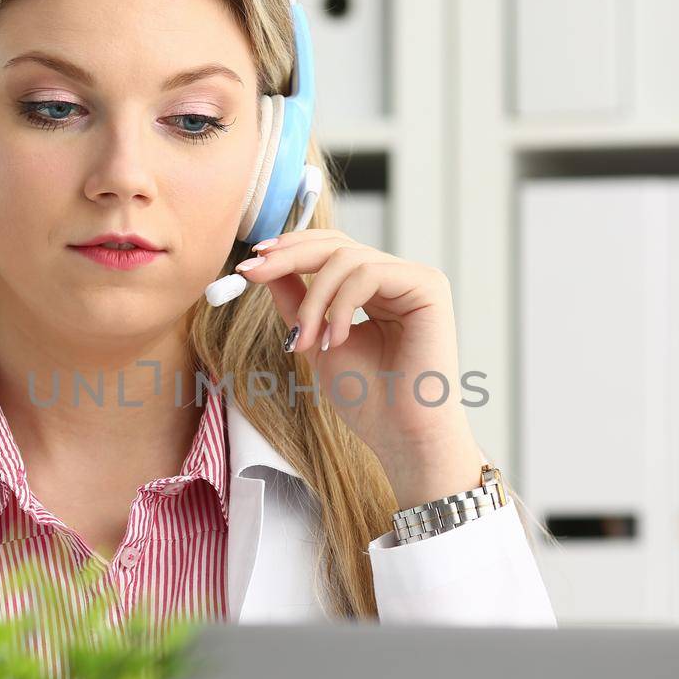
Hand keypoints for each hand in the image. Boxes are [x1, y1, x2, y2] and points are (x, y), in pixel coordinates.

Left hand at [231, 229, 487, 507]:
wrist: (400, 435)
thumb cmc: (366, 398)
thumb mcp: (315, 340)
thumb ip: (295, 301)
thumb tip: (263, 263)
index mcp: (374, 289)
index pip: (329, 250)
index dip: (289, 250)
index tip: (249, 264)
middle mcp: (396, 278)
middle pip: (337, 244)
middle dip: (288, 257)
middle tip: (252, 272)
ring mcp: (414, 280)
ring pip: (347, 259)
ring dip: (314, 300)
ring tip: (305, 341)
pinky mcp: (428, 287)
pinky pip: (368, 274)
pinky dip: (341, 306)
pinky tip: (335, 340)